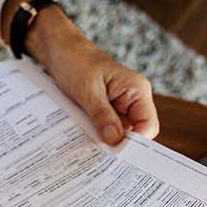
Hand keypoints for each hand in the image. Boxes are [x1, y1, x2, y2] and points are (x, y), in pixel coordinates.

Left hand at [27, 11, 156, 144]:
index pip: (148, 126)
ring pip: (117, 132)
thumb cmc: (75, 61)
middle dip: (118, 144)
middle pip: (133, 132)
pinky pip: (103, 126)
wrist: (58, 49)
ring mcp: (118, 104)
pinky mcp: (104, 108)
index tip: (116, 155)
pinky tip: (81, 139)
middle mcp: (132, 99)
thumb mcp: (88, 90)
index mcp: (137, 91)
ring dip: (103, 139)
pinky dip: (94, 133)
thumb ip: (103, 115)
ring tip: (87, 148)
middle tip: (99, 158)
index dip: (135, 142)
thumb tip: (115, 141)